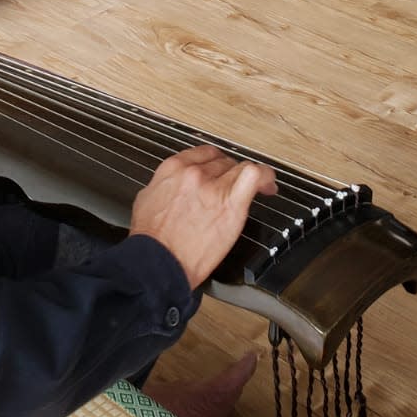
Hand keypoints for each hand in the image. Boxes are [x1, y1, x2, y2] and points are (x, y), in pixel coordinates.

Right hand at [128, 145, 277, 290]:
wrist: (158, 263)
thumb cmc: (151, 239)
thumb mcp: (147, 199)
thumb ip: (165, 185)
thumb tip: (174, 184)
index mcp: (173, 169)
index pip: (204, 153)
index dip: (216, 163)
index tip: (221, 171)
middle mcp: (194, 173)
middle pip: (223, 162)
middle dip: (229, 175)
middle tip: (234, 188)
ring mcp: (213, 187)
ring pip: (240, 167)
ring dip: (246, 176)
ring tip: (258, 186)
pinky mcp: (231, 205)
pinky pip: (254, 176)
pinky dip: (265, 176)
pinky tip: (268, 186)